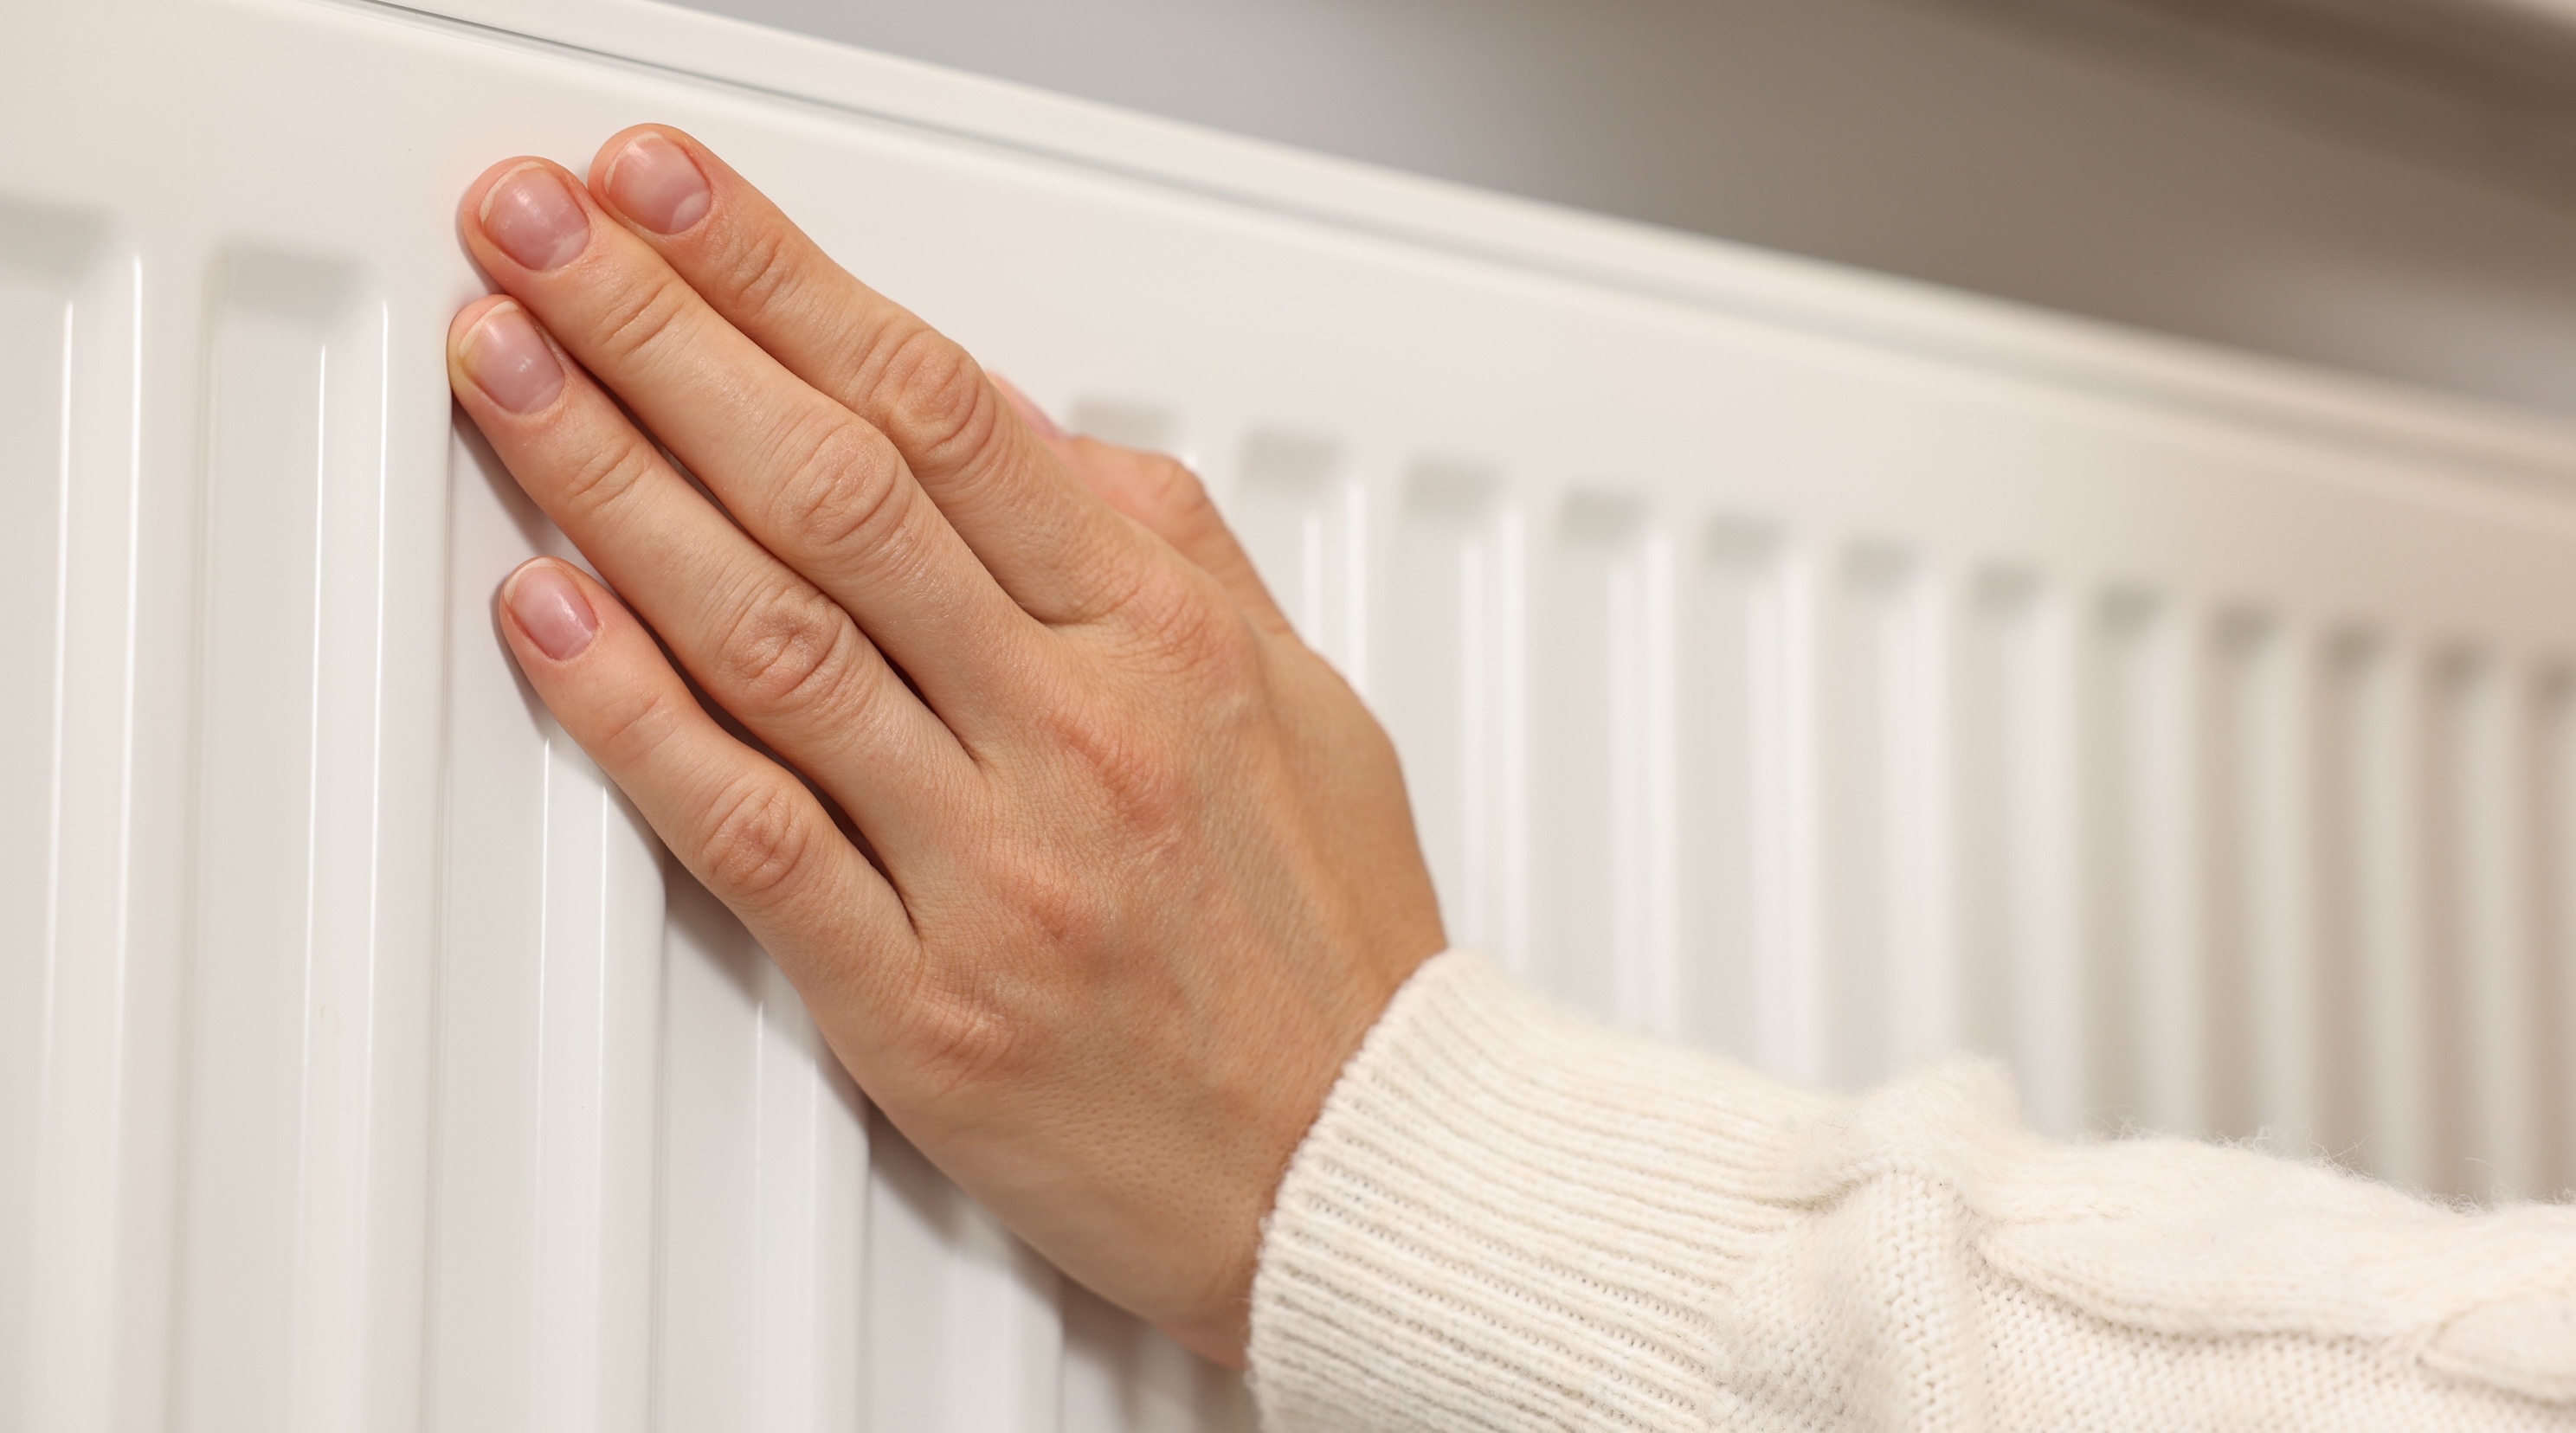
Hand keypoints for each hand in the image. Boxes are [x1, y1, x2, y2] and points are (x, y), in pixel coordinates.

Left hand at [445, 126, 1445, 1364]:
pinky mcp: (919, 1000)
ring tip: (508, 375)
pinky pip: (748, 832)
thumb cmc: (1332, 945)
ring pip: (768, 633)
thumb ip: (1159, 552)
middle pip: (830, 485)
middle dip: (659, 333)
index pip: (943, 407)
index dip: (782, 281)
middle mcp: (1077, 729)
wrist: (1361, 1166)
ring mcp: (992, 864)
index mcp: (1168, 635)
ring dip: (611, 482)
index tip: (674, 201)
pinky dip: (632, 715)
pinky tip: (550, 616)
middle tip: (538, 235)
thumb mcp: (1296, 696)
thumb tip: (1021, 434)